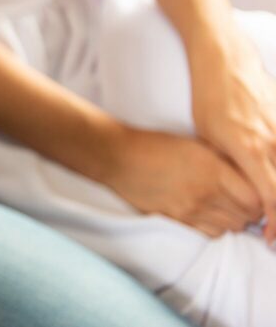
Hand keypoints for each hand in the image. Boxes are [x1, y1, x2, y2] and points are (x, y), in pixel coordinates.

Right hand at [105, 127, 261, 236]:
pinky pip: (209, 234)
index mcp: (212, 169)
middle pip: (245, 216)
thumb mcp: (196, 145)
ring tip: (224, 209)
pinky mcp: (176, 220)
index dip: (259, 200)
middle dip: (249, 211)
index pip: (255, 198)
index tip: (255, 195)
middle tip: (241, 203)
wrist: (119, 157)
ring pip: (230, 228)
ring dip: (232, 220)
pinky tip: (209, 216)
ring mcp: (190, 209)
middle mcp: (205, 192)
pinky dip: (215, 228)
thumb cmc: (156, 145)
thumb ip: (223, 162)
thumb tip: (247, 177)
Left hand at [189, 32, 275, 242]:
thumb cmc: (209, 98)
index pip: (272, 198)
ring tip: (274, 210)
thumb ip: (228, 166)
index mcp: (250, 150)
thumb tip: (241, 192)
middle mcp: (274, 142)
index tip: (271, 239)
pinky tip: (274, 176)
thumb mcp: (208, 138)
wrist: (225, 59)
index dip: (275, 223)